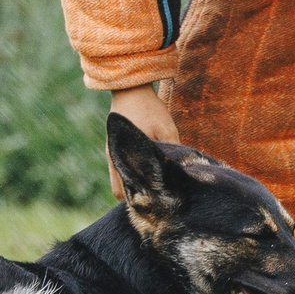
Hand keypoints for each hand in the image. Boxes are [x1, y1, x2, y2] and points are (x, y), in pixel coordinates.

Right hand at [106, 84, 180, 198]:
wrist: (130, 87)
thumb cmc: (149, 108)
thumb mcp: (166, 130)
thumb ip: (171, 153)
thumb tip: (181, 176)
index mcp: (121, 158)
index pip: (122, 194)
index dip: (137, 202)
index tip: (154, 206)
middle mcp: (113, 158)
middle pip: (120, 191)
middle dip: (136, 198)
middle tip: (156, 201)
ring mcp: (113, 153)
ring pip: (120, 180)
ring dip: (134, 186)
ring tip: (155, 189)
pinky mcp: (115, 147)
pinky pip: (122, 169)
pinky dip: (132, 175)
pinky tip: (149, 173)